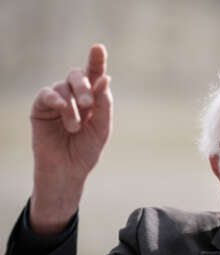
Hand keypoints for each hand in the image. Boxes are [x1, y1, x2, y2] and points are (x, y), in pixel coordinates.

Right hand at [29, 45, 112, 234]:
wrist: (67, 170)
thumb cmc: (86, 150)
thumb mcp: (101, 128)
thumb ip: (104, 105)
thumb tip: (106, 79)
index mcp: (92, 99)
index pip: (95, 76)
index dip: (97, 61)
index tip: (98, 48)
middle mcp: (75, 95)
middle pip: (78, 75)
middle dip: (84, 86)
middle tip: (89, 105)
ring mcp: (57, 100)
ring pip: (63, 86)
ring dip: (72, 107)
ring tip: (75, 128)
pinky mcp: (41, 108)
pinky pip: (46, 94)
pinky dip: (55, 99)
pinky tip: (61, 107)